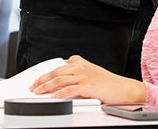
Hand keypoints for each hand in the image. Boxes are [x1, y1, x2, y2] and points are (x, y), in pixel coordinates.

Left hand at [29, 55, 145, 103]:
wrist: (123, 88)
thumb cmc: (108, 83)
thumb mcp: (90, 73)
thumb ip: (77, 74)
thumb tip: (62, 82)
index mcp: (80, 62)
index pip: (58, 66)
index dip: (46, 73)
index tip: (38, 79)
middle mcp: (80, 67)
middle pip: (55, 72)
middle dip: (42, 79)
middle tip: (33, 86)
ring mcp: (83, 75)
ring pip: (59, 79)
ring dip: (46, 86)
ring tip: (38, 91)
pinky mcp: (87, 85)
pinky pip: (69, 89)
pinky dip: (59, 93)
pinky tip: (53, 96)